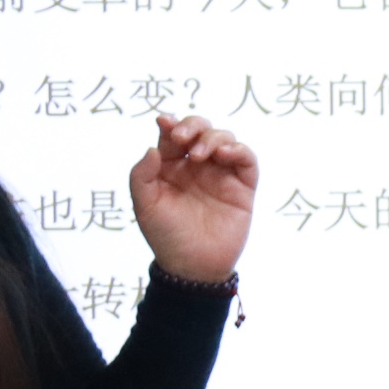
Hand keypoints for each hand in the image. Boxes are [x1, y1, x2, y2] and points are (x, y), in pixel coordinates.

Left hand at [129, 115, 257, 284]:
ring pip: (224, 138)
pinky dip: (238, 149)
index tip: (164, 122)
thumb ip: (141, 176)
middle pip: (201, 129)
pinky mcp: (243, 186)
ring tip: (200, 155)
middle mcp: (198, 167)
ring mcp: (221, 174)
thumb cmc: (166, 237)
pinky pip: (247, 159)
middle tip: (182, 138)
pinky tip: (224, 154)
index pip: (172, 136)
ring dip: (212, 138)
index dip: (170, 124)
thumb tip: (152, 148)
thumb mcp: (144, 206)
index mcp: (172, 168)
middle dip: (193, 125)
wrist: (193, 267)